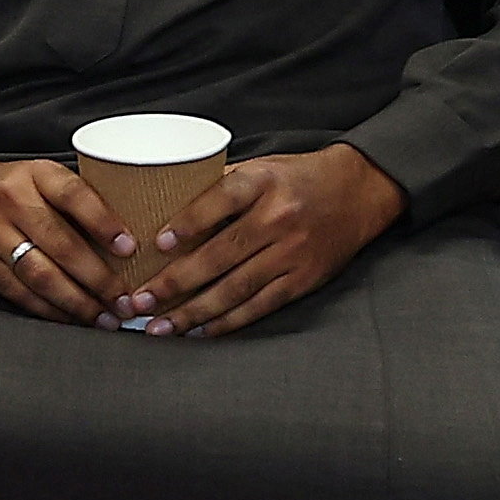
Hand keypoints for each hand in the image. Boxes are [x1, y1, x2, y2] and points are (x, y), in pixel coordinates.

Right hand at [0, 155, 119, 326]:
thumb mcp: (34, 176)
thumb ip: (70, 199)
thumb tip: (119, 240)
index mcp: (32, 175)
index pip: (74, 196)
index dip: (104, 223)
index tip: (129, 248)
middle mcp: (11, 202)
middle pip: (61, 245)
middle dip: (99, 279)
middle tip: (125, 301)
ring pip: (41, 275)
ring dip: (77, 302)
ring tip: (103, 317)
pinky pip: (18, 292)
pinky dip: (47, 309)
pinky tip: (69, 317)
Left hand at [106, 145, 403, 338]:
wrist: (362, 190)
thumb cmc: (296, 178)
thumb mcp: (260, 168)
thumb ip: (217, 185)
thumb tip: (159, 204)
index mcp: (263, 183)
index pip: (220, 200)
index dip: (188, 224)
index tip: (157, 245)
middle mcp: (279, 218)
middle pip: (221, 254)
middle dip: (174, 283)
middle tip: (137, 301)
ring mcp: (294, 252)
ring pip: (236, 288)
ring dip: (193, 312)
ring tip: (159, 326)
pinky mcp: (305, 278)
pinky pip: (260, 304)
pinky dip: (228, 321)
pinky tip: (200, 331)